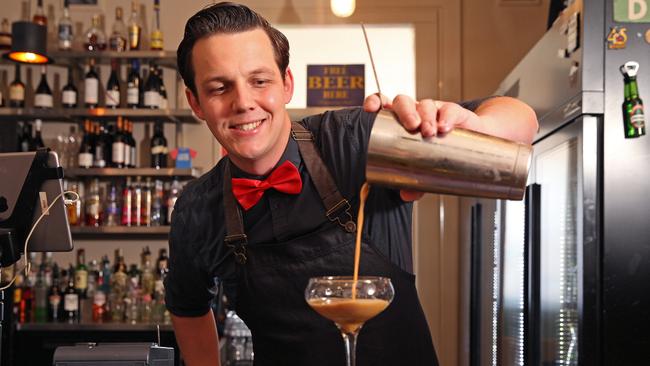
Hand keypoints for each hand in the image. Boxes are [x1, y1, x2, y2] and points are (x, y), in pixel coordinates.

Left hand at [363, 93, 479, 200]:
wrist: (470, 149)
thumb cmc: (436, 154)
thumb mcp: (423, 170)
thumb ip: (414, 182)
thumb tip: (406, 195)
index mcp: (399, 121)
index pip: (383, 105)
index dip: (375, 102)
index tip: (370, 109)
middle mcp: (413, 112)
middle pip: (403, 102)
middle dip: (406, 112)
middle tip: (412, 126)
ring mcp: (433, 110)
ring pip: (425, 105)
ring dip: (427, 116)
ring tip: (430, 132)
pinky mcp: (453, 112)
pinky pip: (449, 109)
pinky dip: (447, 116)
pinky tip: (445, 127)